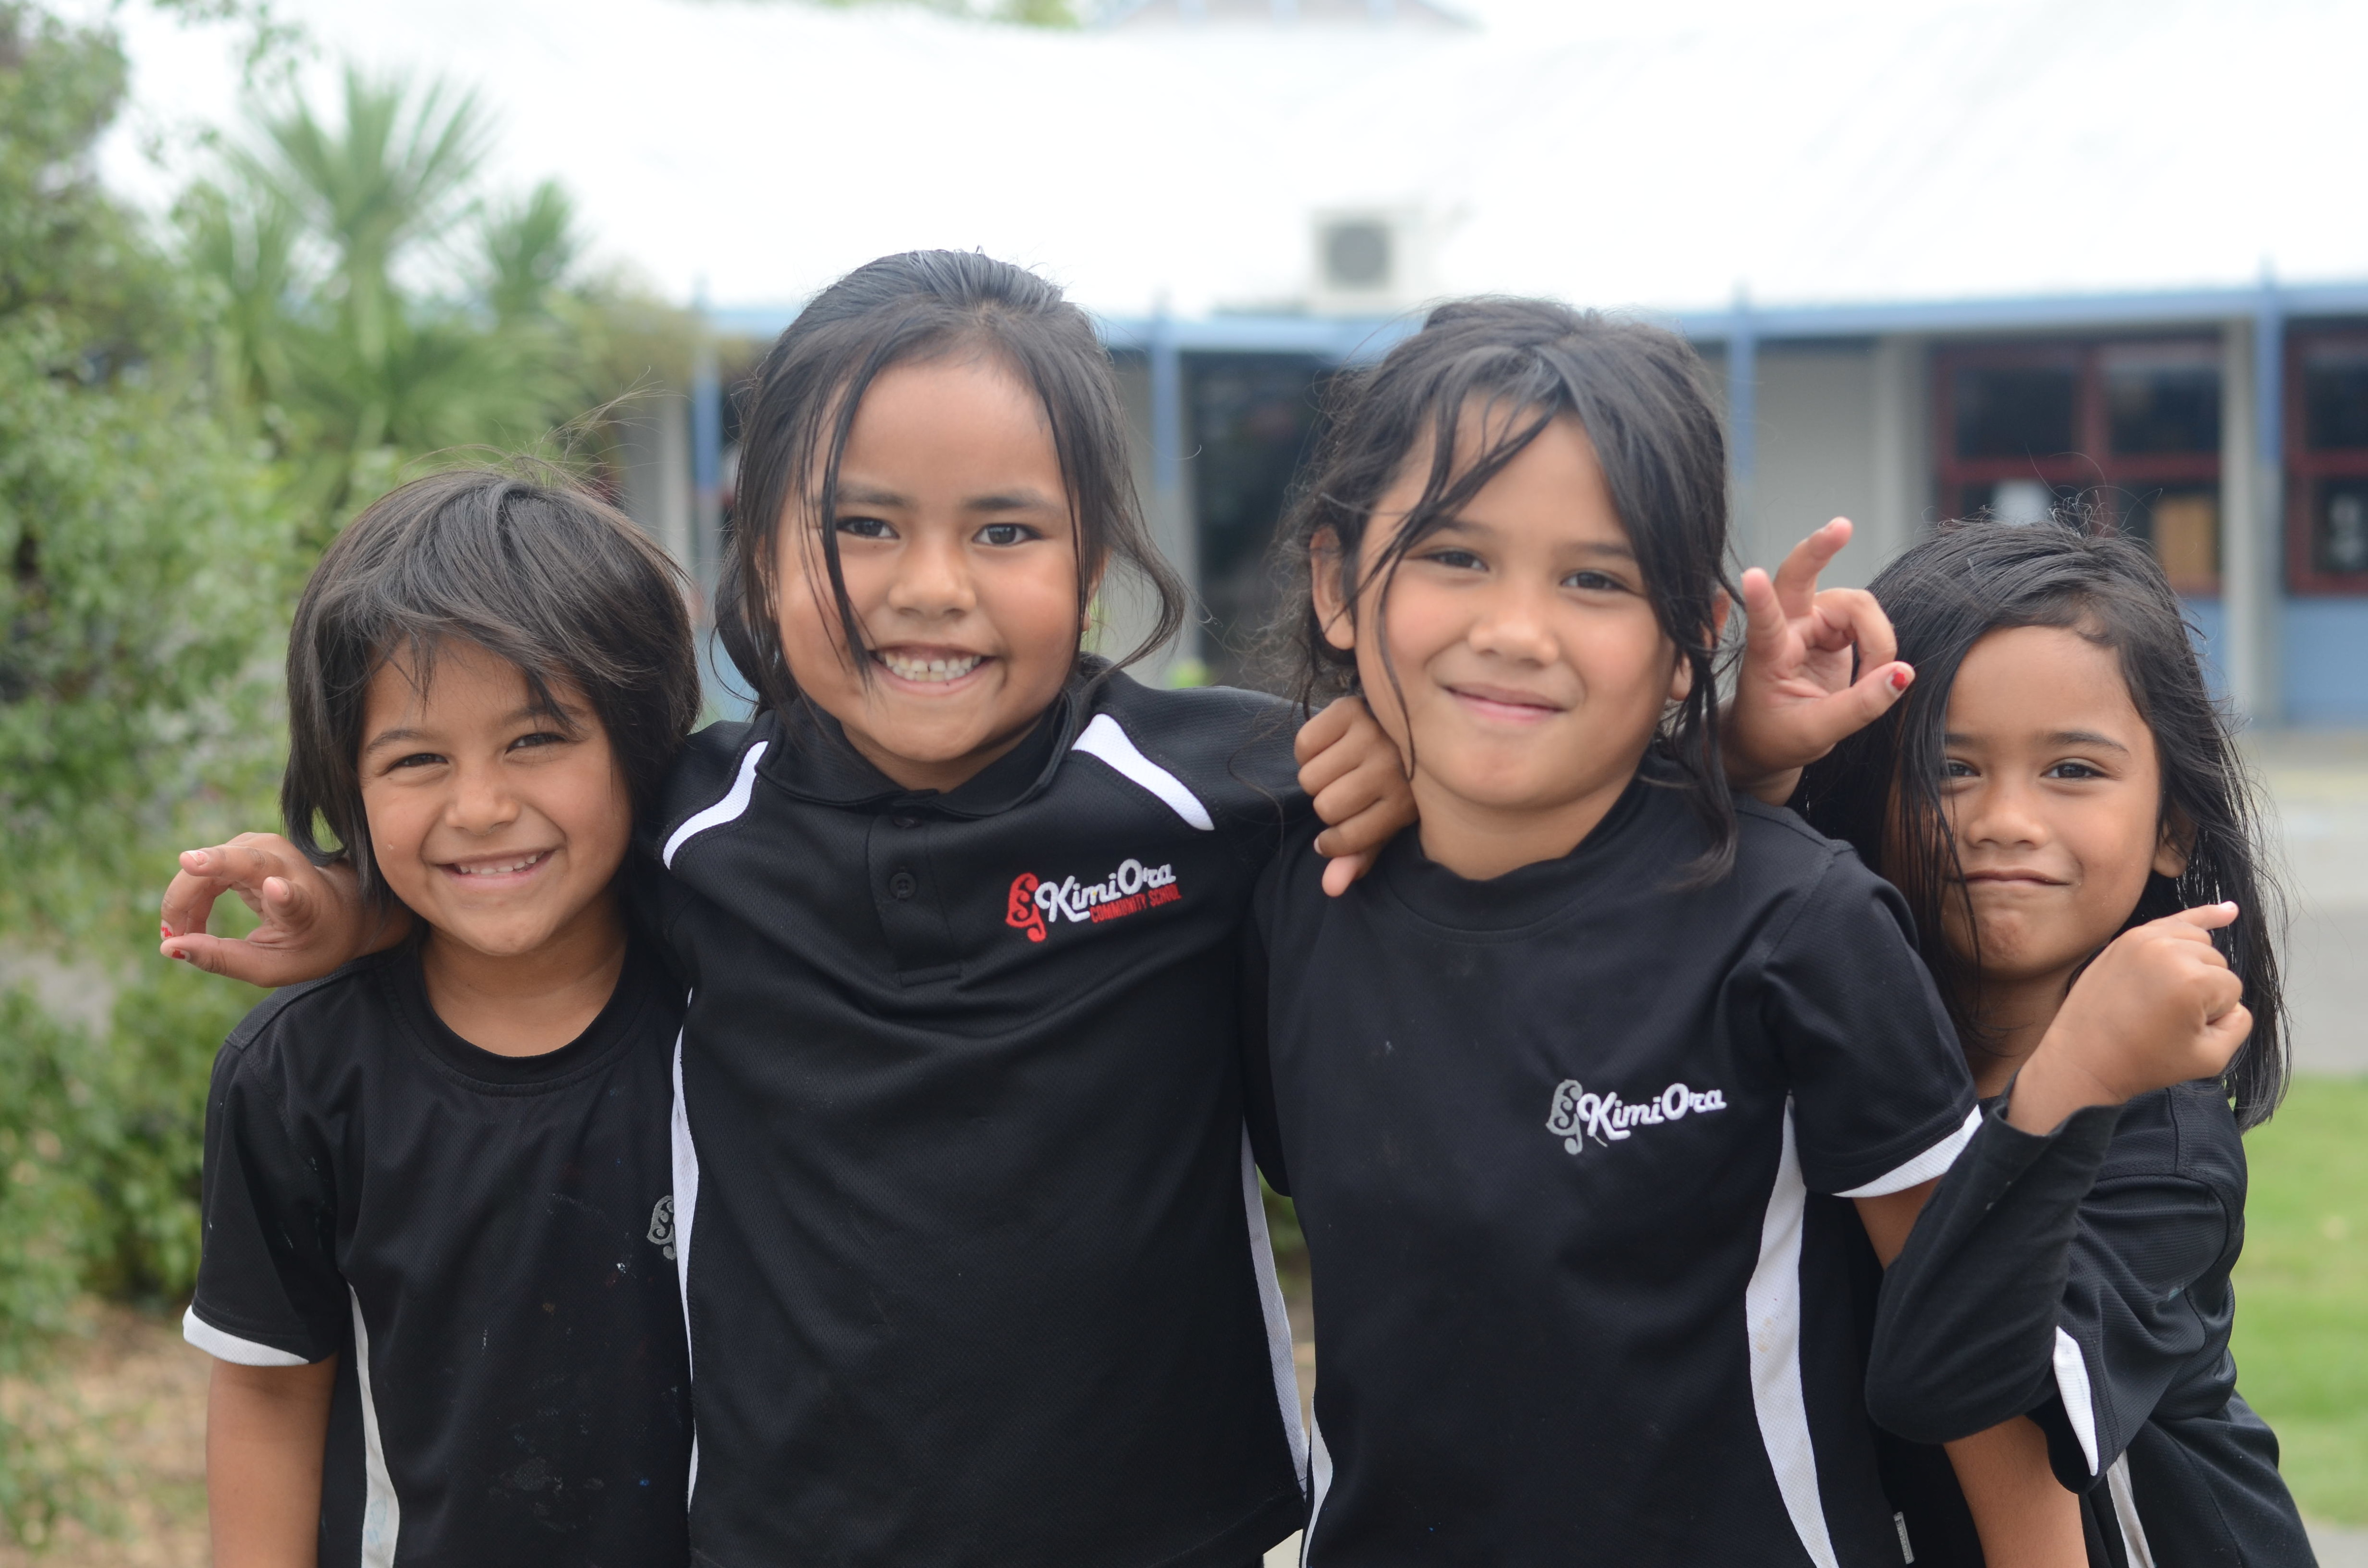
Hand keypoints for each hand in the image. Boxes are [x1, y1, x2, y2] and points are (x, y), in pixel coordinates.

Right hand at [159, 833, 390, 986]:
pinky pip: (205, 868)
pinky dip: (192, 896)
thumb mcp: (272, 967)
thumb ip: (223, 959)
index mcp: (304, 903)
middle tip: (171, 933)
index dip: (283, 894)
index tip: (275, 889)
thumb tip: (169, 947)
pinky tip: (190, 923)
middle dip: (188, 897)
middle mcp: (286, 864)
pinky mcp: (246, 845)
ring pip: (206, 865)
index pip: (293, 896)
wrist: (339, 912)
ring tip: (182, 934)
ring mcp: (264, 847)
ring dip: (185, 900)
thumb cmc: (308, 943)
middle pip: (230, 866)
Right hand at [1295, 696, 1414, 896]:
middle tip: (1345, 793)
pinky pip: (1304, 744)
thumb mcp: (1384, 826)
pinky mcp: (1350, 710)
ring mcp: (1371, 735)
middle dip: (1328, 806)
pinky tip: (1332, 747)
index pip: (1346, 838)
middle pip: (1324, 807)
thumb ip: (1357, 858)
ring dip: (1318, 777)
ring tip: (1340, 769)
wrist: (1413, 727)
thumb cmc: (1394, 785)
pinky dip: (1309, 750)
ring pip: (1310, 778)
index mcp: (1403, 803)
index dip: (1333, 843)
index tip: (1335, 837)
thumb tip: (1330, 888)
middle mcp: (1390, 768)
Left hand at [1723, 518, 1914, 805]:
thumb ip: (1860, 707)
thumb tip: (1903, 674)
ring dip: (1877, 638)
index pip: (1762, 622)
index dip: (1758, 600)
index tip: (1749, 576)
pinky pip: (1868, 619)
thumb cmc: (1777, 736)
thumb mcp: (1815, 734)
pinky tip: (1875, 672)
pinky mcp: (1833, 627)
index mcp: (1766, 655)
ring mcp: (1811, 623)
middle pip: (1798, 576)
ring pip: (1855, 604)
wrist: (1768, 738)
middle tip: (1841, 526)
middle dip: (1820, 548)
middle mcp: (1787, 629)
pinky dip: (1881, 643)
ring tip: (1875, 679)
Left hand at [2009, 904, 2251, 1134]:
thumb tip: (2233, 1000)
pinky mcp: (2127, 938)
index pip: (2232, 991)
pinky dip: (2202, 916)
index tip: (2177, 1030)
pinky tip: (2229, 912)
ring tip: (2167, 997)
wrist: (2084, 1058)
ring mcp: (2144, 939)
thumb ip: (2239, 1023)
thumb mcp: (2210, 1058)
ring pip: (2201, 945)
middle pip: (2217, 964)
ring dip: (2194, 968)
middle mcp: (2169, 950)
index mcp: (2192, 980)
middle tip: (2165, 1018)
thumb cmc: (2145, 1062)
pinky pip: (2175, 921)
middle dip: (2203, 991)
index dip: (2212, 1015)